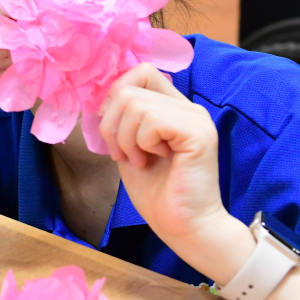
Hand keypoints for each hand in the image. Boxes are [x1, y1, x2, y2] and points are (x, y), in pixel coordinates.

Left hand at [97, 63, 229, 246]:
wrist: (182, 227)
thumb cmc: (157, 193)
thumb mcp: (128, 146)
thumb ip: (121, 118)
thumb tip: (100, 97)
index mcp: (174, 108)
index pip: (141, 72)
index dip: (116, 96)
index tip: (114, 132)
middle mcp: (188, 108)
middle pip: (129, 89)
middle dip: (113, 125)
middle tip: (125, 155)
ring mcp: (196, 118)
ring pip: (136, 104)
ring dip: (126, 139)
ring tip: (141, 161)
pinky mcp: (198, 133)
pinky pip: (152, 120)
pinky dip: (141, 143)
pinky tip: (153, 161)